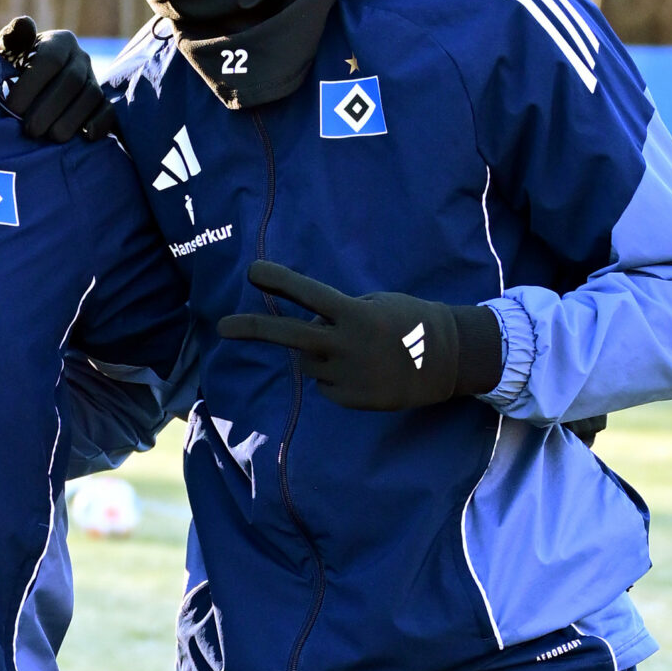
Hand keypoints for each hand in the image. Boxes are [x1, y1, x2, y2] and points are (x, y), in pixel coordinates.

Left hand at [0, 16, 115, 141]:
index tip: (12, 108)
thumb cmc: (13, 70)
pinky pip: (108, 110)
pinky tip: (86, 137)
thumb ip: (12, 41)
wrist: (31, 86)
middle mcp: (80, 57)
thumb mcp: (7, 54)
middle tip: (30, 130)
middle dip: (50, 108)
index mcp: (58, 41)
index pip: (50, 60)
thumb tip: (24, 24)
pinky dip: (100, 123)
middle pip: (72, 81)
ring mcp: (93, 78)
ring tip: (49, 138)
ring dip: (70, 120)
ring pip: (90, 97)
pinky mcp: (102, 100)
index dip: (32, 85)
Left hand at [216, 260, 502, 410]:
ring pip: (309, 362)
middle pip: (290, 336)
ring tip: (357, 351)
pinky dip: (336, 376)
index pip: (310, 295)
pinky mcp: (351, 399)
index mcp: (355, 315)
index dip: (280, 282)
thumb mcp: (377, 304)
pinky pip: (326, 384)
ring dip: (319, 354)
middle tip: (222, 327)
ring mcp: (347, 375)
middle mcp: (346, 346)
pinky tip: (366, 371)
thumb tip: (306, 329)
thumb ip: (340, 314)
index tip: (252, 271)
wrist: (449, 360)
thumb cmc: (410, 322)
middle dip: (252, 329)